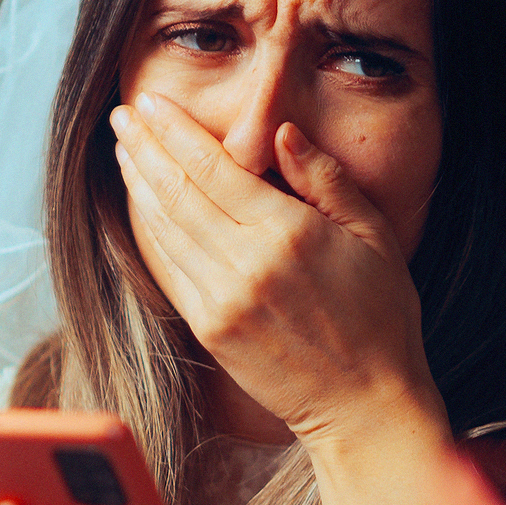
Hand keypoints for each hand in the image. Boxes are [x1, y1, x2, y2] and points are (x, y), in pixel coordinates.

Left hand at [109, 91, 442, 445]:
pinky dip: (148, 230)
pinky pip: (167, 267)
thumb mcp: (374, 235)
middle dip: (145, 147)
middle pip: (176, 191)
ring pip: (163, 228)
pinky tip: (141, 205)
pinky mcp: (209, 329)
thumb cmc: (382, 316)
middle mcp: (245, 264)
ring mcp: (221, 300)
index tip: (150, 101)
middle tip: (124, 114)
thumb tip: (282, 132)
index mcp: (287, 233)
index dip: (174, 130)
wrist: (366, 403)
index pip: (212, 167)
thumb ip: (326, 179)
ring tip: (125, 149)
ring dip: (138, 183)